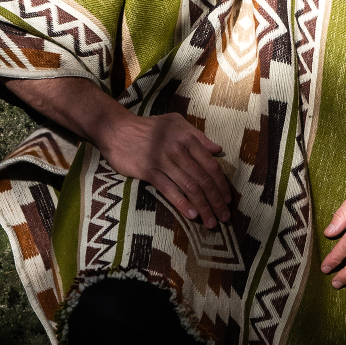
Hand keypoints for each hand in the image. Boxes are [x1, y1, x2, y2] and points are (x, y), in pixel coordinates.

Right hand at [97, 111, 231, 230]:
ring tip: (211, 221)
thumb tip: (218, 149)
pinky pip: (169, 190)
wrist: (117, 129)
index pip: (211, 165)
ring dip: (203, 207)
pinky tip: (191, 215)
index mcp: (187, 138)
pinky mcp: (149, 171)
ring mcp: (163, 161)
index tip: (228, 199)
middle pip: (203, 179)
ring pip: (189, 187)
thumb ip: (198, 135)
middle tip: (224, 217)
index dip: (222, 184)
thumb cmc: (148, 126)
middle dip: (216, 201)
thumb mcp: (175, 123)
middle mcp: (178, 150)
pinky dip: (182, 204)